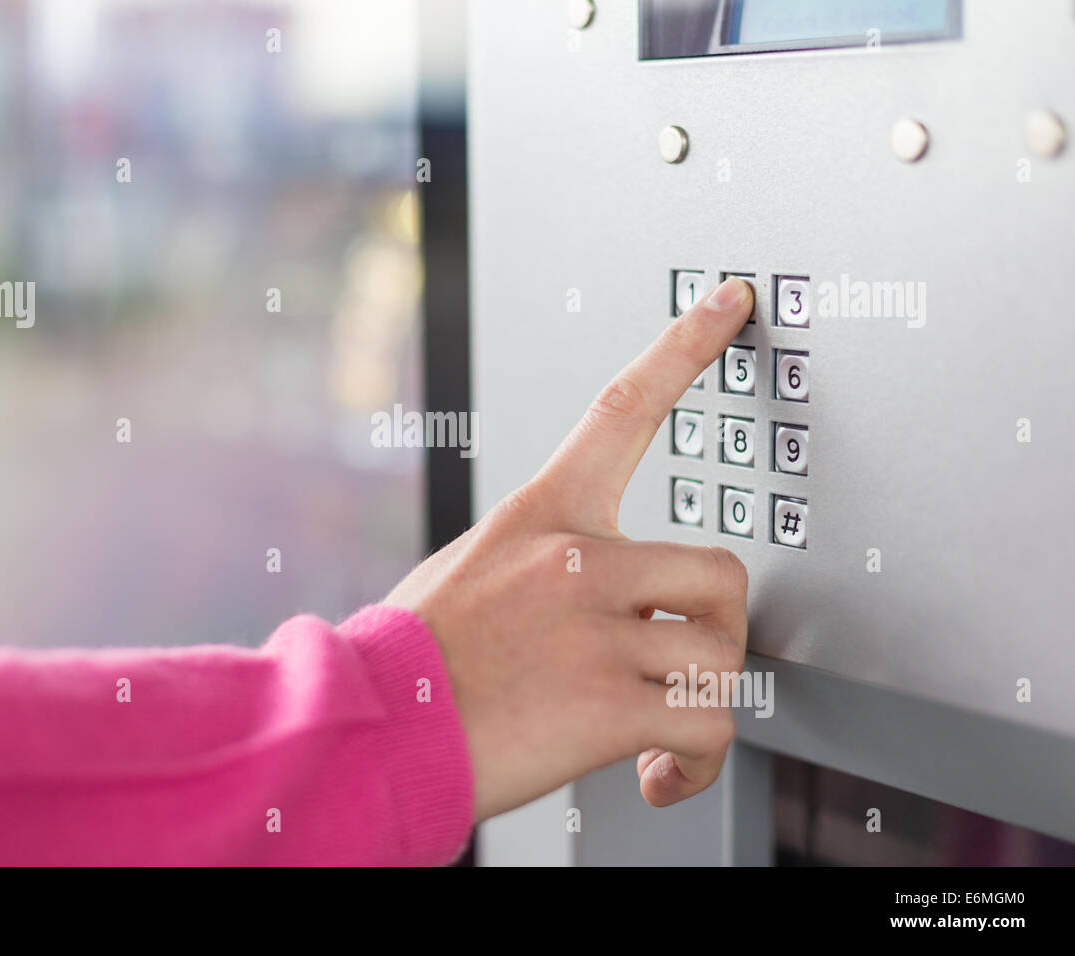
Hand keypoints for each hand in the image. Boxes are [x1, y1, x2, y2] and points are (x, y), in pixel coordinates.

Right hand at [386, 277, 753, 822]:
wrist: (372, 730)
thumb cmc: (415, 657)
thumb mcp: (471, 572)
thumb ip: (546, 564)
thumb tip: (612, 589)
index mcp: (542, 516)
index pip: (624, 408)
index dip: (685, 346)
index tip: (731, 300)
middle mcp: (576, 560)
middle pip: (723, 571)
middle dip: (718, 630)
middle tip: (684, 663)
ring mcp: (596, 630)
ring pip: (725, 657)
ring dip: (705, 703)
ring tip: (663, 733)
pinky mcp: (609, 704)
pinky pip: (710, 725)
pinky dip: (697, 763)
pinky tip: (660, 772)